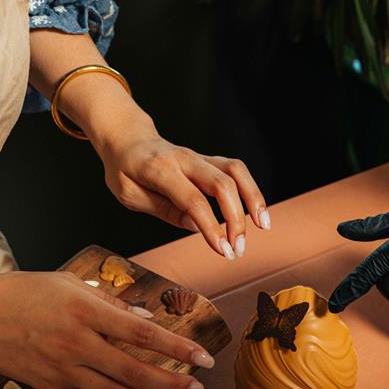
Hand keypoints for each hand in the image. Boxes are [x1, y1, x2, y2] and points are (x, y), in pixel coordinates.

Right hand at [0, 272, 215, 388]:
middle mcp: (78, 344)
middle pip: (135, 370)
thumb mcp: (69, 283)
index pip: (143, 334)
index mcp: (87, 312)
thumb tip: (144, 319)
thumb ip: (109, 301)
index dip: (178, 347)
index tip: (203, 357)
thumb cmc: (24, 292)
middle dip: (172, 382)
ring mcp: (65, 370)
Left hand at [94, 117, 270, 260]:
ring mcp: (199, 157)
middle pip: (221, 184)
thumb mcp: (129, 194)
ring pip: (235, 171)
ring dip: (253, 198)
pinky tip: (258, 212)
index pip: (193, 199)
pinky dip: (251, 190)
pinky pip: (236, 171)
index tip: (223, 251)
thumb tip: (197, 225)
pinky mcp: (209, 161)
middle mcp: (184, 159)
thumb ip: (163, 209)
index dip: (211, 226)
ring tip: (264, 226)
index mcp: (159, 169)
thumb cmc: (124, 169)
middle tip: (238, 249)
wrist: (127, 137)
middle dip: (236, 219)